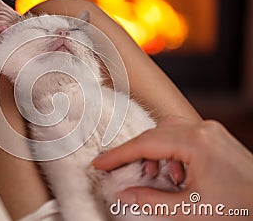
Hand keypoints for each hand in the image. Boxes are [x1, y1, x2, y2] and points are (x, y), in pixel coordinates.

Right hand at [93, 116, 252, 219]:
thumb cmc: (240, 210)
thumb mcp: (189, 209)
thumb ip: (150, 200)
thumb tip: (123, 194)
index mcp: (196, 142)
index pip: (145, 144)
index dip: (119, 155)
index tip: (100, 163)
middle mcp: (204, 130)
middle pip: (155, 133)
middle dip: (135, 152)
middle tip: (120, 170)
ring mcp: (212, 132)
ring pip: (168, 130)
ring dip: (155, 151)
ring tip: (156, 174)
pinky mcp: (216, 138)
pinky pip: (183, 135)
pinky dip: (171, 151)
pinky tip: (176, 173)